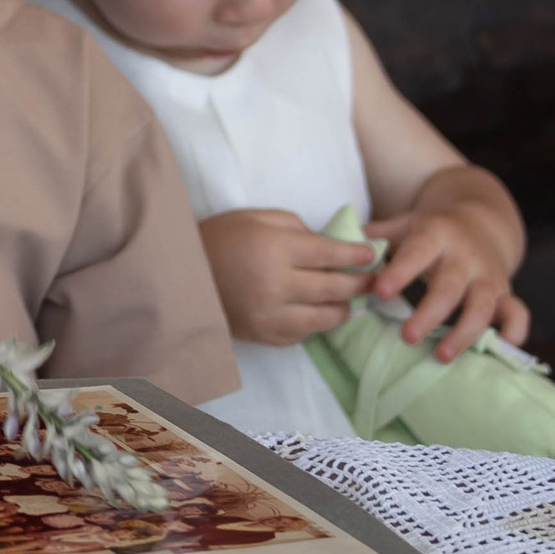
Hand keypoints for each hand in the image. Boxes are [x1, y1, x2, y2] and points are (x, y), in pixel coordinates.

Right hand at [198, 209, 377, 348]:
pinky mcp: (263, 335)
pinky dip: (316, 325)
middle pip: (335, 288)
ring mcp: (270, 315)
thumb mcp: (255, 218)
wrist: (178, 276)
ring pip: (325, 318)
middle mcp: (276, 285)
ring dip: (345, 308)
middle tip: (376, 280)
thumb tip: (330, 244)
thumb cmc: (218, 239)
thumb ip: (296, 227)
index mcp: (274, 250)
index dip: (357, 255)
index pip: (330, 254)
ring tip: (354, 300)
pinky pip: (303, 335)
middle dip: (361, 283)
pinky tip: (322, 314)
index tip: (373, 254)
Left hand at [368, 200, 528, 358]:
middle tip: (406, 336)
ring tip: (441, 356)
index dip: (400, 271)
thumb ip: (373, 236)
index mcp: (436, 234)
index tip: (379, 292)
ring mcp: (489, 275)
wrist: (480, 220)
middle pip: (451, 287)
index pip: (418, 252)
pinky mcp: (506, 292)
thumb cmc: (429, 231)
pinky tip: (498, 353)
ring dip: (465, 332)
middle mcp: (466, 256)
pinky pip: (517, 314)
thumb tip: (336, 250)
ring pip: (484, 305)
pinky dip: (513, 334)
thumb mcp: (403, 223)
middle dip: (430, 313)